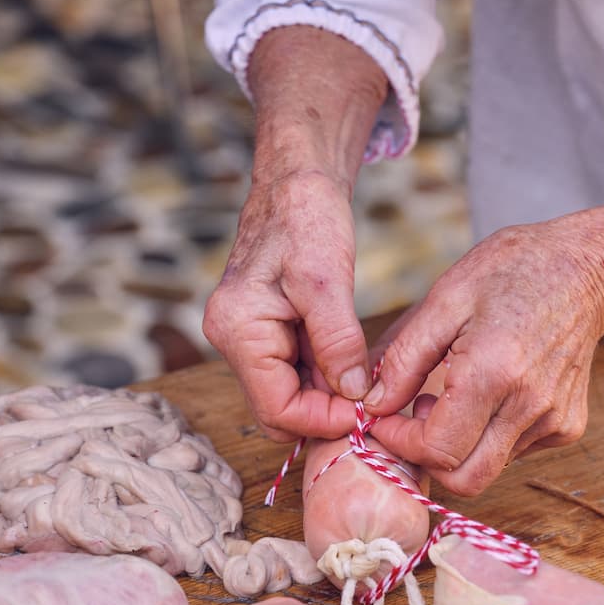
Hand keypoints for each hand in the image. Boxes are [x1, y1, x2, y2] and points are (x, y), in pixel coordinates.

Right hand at [203, 170, 366, 440]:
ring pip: (289, 395)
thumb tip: (354, 394)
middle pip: (279, 410)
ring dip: (328, 396)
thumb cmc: (306, 219)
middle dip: (325, 414)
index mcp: (237, 330)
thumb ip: (337, 342)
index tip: (365, 412)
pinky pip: (295, 373)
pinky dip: (325, 377)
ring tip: (368, 382)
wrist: (296, 183)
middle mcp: (232, 340)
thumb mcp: (327, 281)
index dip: (323, 421)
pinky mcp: (265, 333)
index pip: (277, 410)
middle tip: (371, 403)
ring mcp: (246, 338)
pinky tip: (353, 366)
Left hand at [365, 211, 603, 494]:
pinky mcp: (568, 427)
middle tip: (417, 414)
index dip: (400, 442)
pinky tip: (490, 392)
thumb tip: (374, 406)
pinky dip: (489, 435)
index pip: (437, 450)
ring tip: (455, 393)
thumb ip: (404, 358)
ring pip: (488, 468)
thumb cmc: (511, 273)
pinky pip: (515, 452)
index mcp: (493, 372)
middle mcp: (530, 406)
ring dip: (458, 445)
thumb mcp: (445, 299)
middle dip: (428, 458)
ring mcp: (554, 421)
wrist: (586, 271)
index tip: (385, 417)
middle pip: (465, 480)